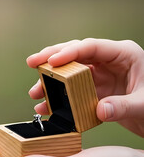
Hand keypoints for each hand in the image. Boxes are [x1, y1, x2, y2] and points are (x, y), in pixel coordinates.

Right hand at [27, 38, 143, 136]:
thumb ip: (124, 106)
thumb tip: (100, 110)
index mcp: (122, 54)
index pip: (91, 47)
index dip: (69, 52)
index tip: (51, 62)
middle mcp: (108, 63)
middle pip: (75, 55)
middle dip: (51, 59)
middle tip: (32, 63)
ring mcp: (100, 77)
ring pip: (69, 74)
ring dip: (51, 83)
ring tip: (35, 92)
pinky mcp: (94, 92)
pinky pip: (72, 93)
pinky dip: (59, 100)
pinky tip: (46, 107)